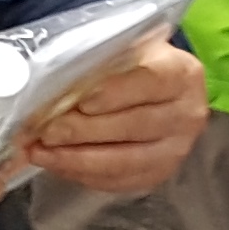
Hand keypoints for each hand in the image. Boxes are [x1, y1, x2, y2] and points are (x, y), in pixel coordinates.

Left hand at [15, 38, 210, 195]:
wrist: (154, 92)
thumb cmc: (130, 65)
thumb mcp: (120, 49)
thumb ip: (97, 60)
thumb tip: (51, 80)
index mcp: (182, 73)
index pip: (150, 82)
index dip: (115, 92)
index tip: (81, 101)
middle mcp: (187, 114)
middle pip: (134, 126)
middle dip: (83, 130)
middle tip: (45, 130)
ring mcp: (176, 149)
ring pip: (124, 160)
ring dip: (76, 158)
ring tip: (41, 151)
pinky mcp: (158, 174)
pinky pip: (118, 181)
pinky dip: (82, 174)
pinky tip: (56, 163)